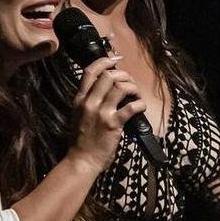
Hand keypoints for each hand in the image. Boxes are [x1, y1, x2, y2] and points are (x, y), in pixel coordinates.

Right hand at [65, 56, 146, 173]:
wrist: (82, 160)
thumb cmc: (82, 140)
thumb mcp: (79, 115)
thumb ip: (89, 101)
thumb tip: (106, 89)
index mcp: (80, 99)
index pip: (90, 72)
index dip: (104, 61)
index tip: (115, 60)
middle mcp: (89, 102)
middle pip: (108, 76)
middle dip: (123, 75)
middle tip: (129, 82)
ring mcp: (101, 112)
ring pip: (120, 87)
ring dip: (133, 87)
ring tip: (136, 94)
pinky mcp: (113, 124)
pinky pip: (131, 107)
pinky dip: (139, 104)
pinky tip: (140, 107)